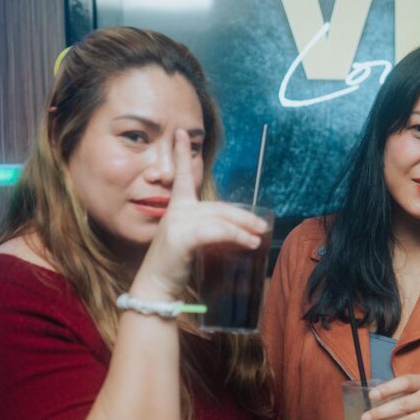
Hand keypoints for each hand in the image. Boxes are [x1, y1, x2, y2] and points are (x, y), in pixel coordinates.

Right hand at [133, 129, 269, 299]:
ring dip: (244, 228)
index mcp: (177, 207)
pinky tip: (249, 242)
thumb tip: (239, 229)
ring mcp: (178, 222)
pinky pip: (218, 231)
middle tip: (262, 225)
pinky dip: (237, 236)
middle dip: (243, 216)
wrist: (157, 286)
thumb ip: (210, 229)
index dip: (182, 154)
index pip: (182, 177)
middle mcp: (176, 210)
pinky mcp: (182, 236)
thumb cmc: (175, 265)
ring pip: (220, 218)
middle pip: (218, 206)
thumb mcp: (193, 242)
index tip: (181, 133)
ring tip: (258, 237)